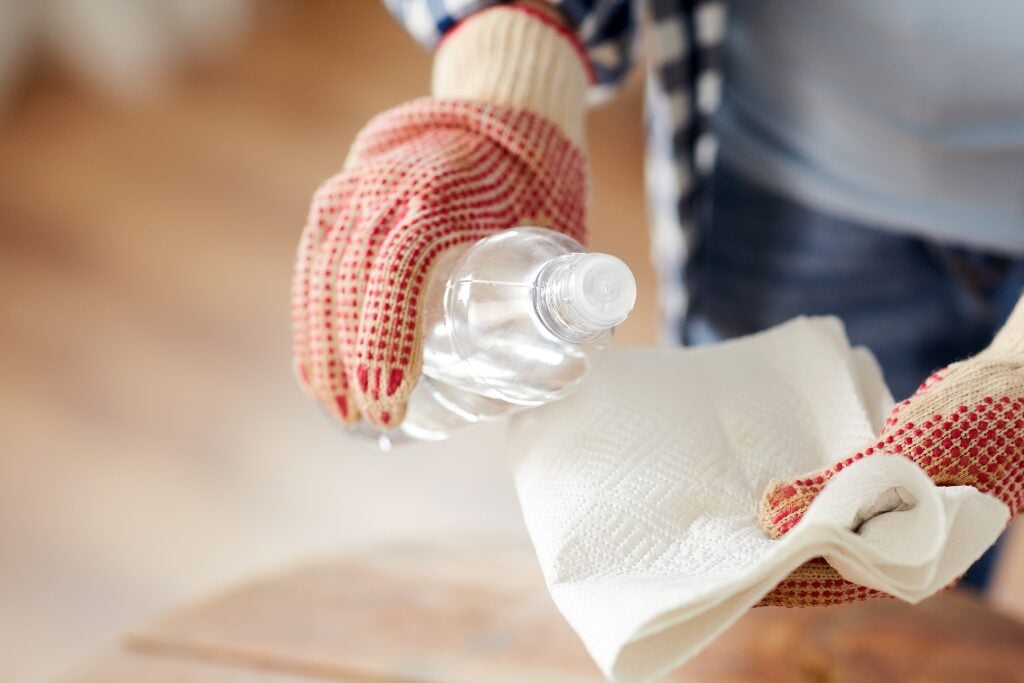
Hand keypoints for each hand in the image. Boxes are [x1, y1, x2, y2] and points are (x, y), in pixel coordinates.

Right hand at [291, 7, 588, 428]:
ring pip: (323, 280)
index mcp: (438, 191)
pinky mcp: (337, 202)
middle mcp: (382, 188)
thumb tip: (567, 373)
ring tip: (341, 409)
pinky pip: (313, 267)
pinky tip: (317, 369)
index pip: (398, 269)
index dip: (389, 337)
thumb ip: (561, 288)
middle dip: (354, 361)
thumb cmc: (536, 175)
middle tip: (375, 421)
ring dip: (325, 350)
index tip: (394, 397)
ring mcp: (352, 192)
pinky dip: (312, 321)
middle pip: (351, 283)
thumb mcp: (560, 221)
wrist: (496, 108)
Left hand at [758, 298, 1023, 606]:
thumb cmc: (979, 420)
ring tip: (733, 515)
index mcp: (920, 558)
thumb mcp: (908, 452)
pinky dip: (808, 492)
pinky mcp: (887, 487)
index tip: (735, 573)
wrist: (1018, 381)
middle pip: (826, 558)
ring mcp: (895, 515)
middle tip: (721, 543)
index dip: (783, 579)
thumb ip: (839, 486)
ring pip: (829, 526)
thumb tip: (770, 517)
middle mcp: (904, 544)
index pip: (835, 582)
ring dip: (788, 520)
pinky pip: (838, 497)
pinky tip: (769, 484)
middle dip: (776, 551)